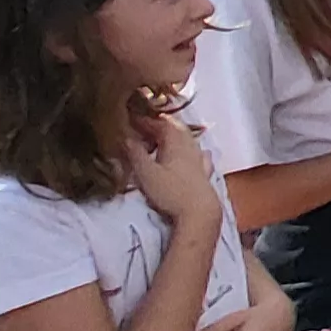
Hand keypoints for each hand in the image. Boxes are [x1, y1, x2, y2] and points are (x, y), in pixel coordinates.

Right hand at [132, 113, 218, 229]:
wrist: (199, 211)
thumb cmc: (170, 192)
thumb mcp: (146, 173)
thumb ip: (136, 154)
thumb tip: (126, 138)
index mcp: (175, 143)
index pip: (160, 124)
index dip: (145, 121)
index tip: (131, 119)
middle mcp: (190, 146)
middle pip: (176, 128)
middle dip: (160, 124)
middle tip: (144, 125)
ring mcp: (199, 158)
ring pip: (187, 138)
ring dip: (174, 134)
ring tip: (161, 137)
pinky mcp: (205, 171)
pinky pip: (197, 152)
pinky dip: (189, 148)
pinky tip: (195, 151)